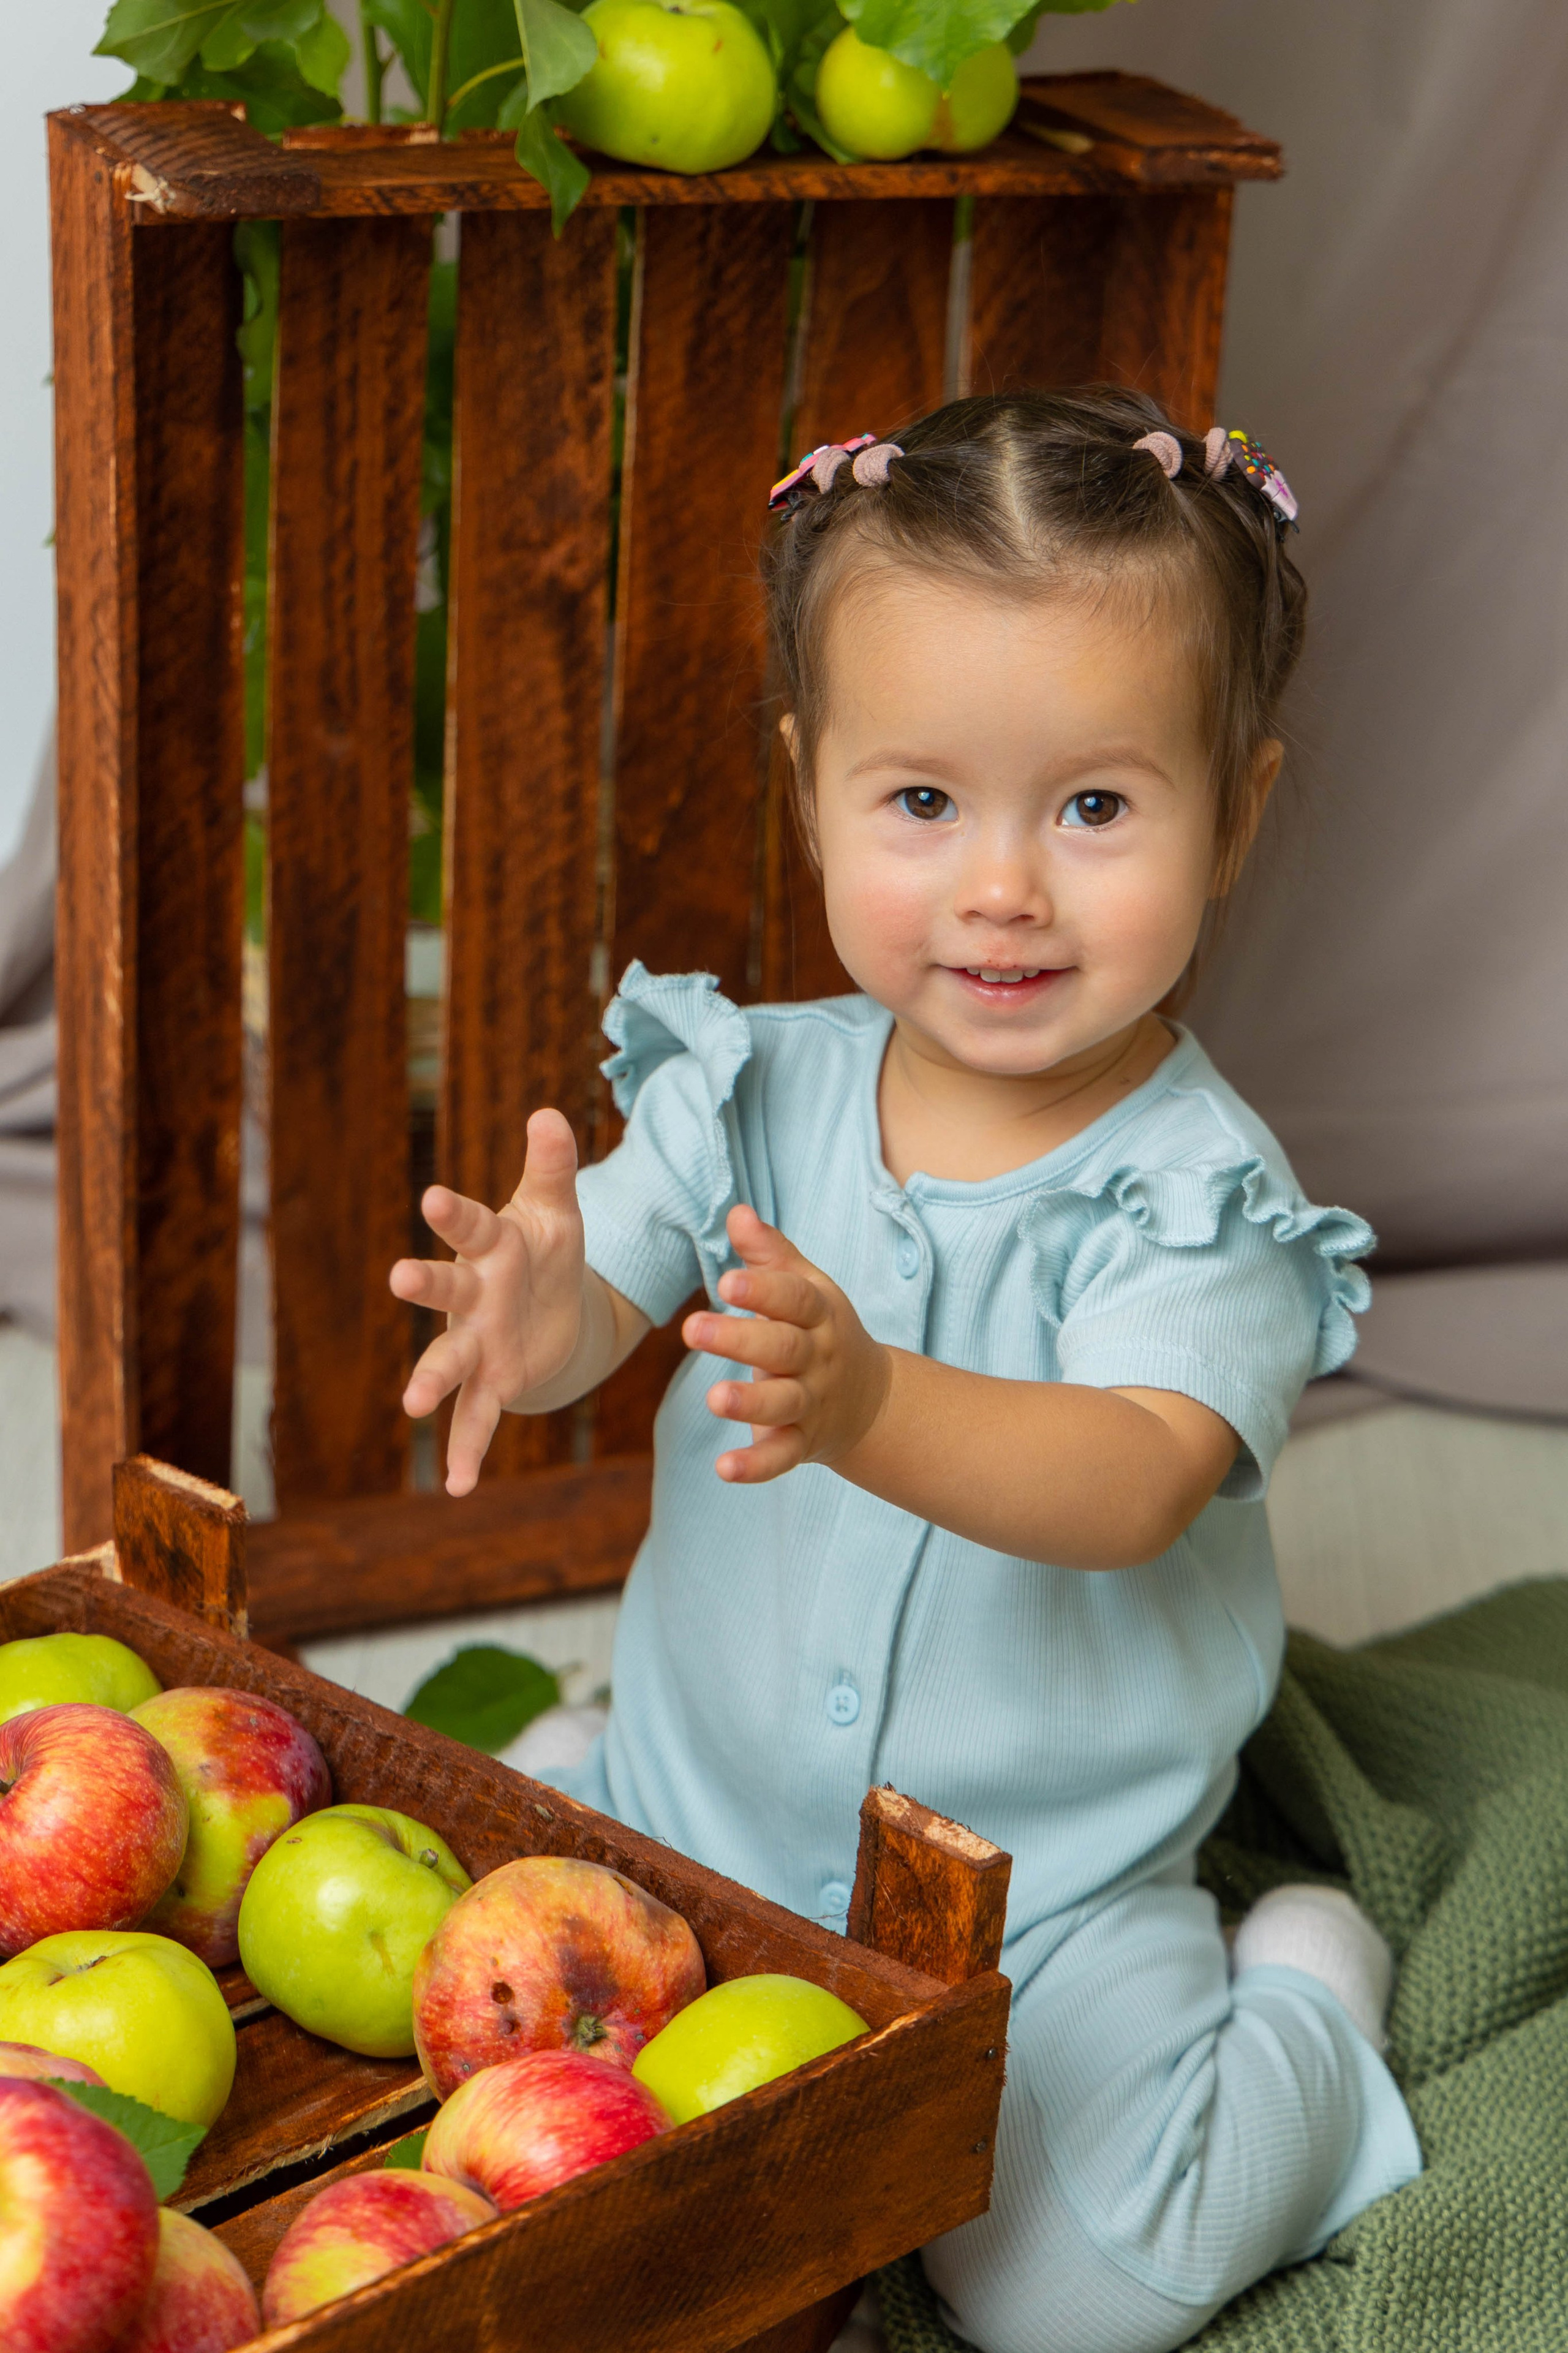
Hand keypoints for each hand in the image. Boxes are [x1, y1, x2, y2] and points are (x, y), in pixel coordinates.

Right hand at [390, 1109, 583, 1496]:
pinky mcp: (493, 1384)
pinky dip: (466, 1451)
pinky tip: (456, 1486)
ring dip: (431, 1381)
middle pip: (446, 1287)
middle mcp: (473, 1295)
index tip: (432, 1198)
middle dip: (425, 1283)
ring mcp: (476, 1343)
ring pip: (448, 1360)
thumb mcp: (557, 1210)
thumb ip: (552, 1167)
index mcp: (491, 1246)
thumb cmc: (547, 1251)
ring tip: (412, 1405)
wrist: (555, 1311)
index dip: (452, 1213)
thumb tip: (549, 1113)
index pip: (470, 1224)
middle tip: (400, 1278)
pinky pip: (476, 1420)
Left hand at [681, 1205, 890, 1483]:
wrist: (870, 1400)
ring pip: (783, 1402)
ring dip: (750, 1402)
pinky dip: (756, 1466)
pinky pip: (781, 1456)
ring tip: (714, 1398)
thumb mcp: (806, 1287)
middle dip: (740, 1339)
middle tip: (693, 1329)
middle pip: (783, 1347)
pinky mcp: (802, 1442)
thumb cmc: (819, 1330)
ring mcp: (812, 1402)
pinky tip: (724, 1470)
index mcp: (818, 1314)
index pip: (794, 1298)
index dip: (763, 1288)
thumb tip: (737, 1213)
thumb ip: (770, 1254)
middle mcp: (817, 1358)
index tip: (726, 1281)